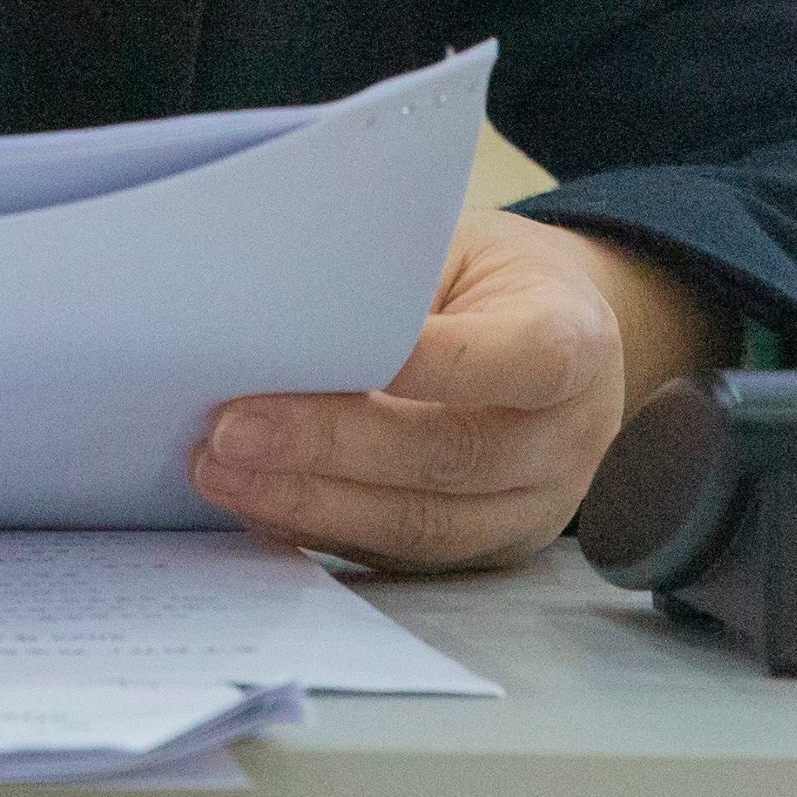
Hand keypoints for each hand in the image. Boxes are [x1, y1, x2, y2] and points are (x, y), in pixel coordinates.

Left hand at [189, 211, 722, 572]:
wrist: (559, 339)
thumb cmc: (493, 279)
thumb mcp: (461, 245)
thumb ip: (394, 280)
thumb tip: (277, 308)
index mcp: (575, 341)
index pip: (520, 358)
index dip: (428, 362)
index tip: (319, 347)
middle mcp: (566, 437)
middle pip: (450, 453)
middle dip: (330, 445)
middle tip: (229, 430)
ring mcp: (532, 507)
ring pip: (421, 522)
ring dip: (310, 501)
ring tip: (221, 472)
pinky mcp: (488, 549)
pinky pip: (401, 552)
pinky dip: (321, 528)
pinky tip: (257, 501)